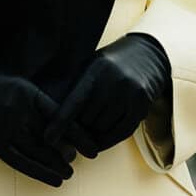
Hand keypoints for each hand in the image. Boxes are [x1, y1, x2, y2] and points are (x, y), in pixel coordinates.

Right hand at [0, 60, 76, 186]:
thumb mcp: (13, 82)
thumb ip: (34, 98)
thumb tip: (58, 119)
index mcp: (26, 92)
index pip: (61, 116)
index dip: (78, 133)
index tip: (91, 144)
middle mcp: (18, 110)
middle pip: (51, 137)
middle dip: (68, 152)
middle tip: (78, 160)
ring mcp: (4, 128)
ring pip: (38, 153)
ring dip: (56, 165)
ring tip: (68, 174)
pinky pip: (20, 162)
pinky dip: (39, 173)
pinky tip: (53, 180)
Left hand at [41, 33, 172, 159]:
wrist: (147, 55)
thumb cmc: (109, 64)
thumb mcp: (89, 66)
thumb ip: (72, 86)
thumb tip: (47, 113)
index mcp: (97, 69)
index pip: (75, 102)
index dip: (60, 122)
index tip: (48, 138)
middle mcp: (115, 81)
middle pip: (87, 120)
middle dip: (79, 125)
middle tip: (78, 122)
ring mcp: (131, 94)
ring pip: (103, 128)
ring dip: (94, 131)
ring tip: (93, 121)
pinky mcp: (143, 106)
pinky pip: (120, 133)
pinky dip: (108, 140)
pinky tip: (100, 139)